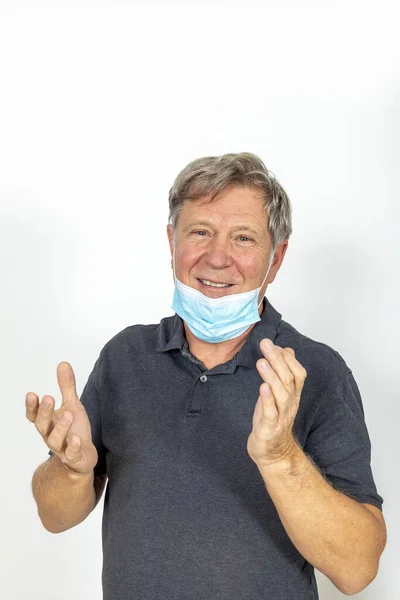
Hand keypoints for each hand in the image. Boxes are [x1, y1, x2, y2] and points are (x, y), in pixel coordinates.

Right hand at [25, 362, 97, 474]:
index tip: (31, 394)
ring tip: (68, 414)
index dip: (32, 406)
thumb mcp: (72, 405)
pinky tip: (76, 439)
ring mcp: (61, 448)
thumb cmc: (74, 428)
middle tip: (48, 397)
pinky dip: (73, 447)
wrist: (82, 457)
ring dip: (60, 427)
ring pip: (55, 440)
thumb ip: (67, 387)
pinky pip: (71, 454)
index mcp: (48, 422)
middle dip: (44, 412)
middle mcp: (51, 435)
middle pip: (42, 426)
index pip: (34, 415)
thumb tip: (63, 363)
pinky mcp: (74, 458)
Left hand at [247, 338, 306, 467]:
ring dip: (271, 376)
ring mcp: (281, 416)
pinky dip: (267, 400)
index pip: (298, 373)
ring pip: (281, 394)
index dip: (288, 359)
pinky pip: (270, 412)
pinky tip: (262, 388)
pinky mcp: (269, 427)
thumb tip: (287, 350)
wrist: (273, 453)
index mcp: (293, 395)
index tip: (275, 344)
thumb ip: (284, 372)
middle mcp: (290, 403)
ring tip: (262, 361)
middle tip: (265, 344)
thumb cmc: (273, 419)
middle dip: (277, 360)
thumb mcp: (279, 393)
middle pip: (288, 379)